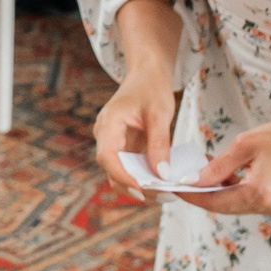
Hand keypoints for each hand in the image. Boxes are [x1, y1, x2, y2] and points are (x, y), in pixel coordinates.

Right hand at [94, 77, 179, 197]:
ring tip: (166, 193)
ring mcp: (113, 142)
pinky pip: (130, 167)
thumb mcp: (160, 114)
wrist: (147, 75)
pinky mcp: (123, 147)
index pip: (107, 156)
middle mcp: (105, 135)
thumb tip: (162, 174)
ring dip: (140, 185)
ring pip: (119, 172)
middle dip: (133, 186)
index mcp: (108, 123)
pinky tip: (163, 182)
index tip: (142, 189)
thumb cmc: (152, 88)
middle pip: (111, 169)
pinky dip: (144, 176)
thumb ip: (159, 144)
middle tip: (161, 196)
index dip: (122, 175)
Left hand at [188, 107, 270, 217]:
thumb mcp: (246, 145)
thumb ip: (217, 167)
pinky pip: (248, 198)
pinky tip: (221, 173)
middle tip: (181, 180)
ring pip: (235, 203)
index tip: (172, 188)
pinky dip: (233, 188)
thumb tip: (193, 180)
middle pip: (224, 207)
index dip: (191, 196)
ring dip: (216, 190)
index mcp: (259, 193)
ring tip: (199, 171)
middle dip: (201, 194)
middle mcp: (268, 206)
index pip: (215, 202)